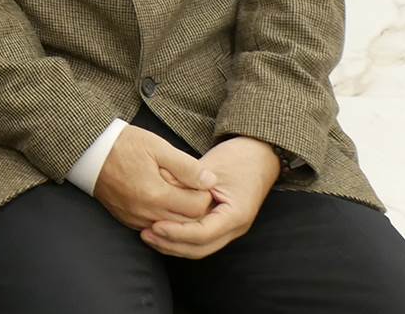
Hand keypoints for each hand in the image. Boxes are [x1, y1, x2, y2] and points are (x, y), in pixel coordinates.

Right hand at [93, 124, 214, 231]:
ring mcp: (134, 218)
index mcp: (156, 194)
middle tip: (194, 189)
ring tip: (180, 195)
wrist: (88, 150)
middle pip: (187, 222)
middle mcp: (145, 212)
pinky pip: (154, 227)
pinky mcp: (126, 219)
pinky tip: (163, 202)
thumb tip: (210, 181)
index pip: (197, 208)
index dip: (205, 195)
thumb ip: (186, 166)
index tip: (200, 182)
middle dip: (196, 208)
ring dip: (180, 215)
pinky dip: (164, 219)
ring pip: (171, 228)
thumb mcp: (157, 147)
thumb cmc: (123, 144)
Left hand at [142, 137, 280, 258]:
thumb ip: (186, 181)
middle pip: (200, 248)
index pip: (203, 234)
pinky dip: (180, 238)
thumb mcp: (209, 167)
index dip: (177, 232)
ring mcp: (229, 229)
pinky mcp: (221, 225)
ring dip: (173, 245)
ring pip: (199, 248)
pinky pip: (200, 239)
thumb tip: (158, 190)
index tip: (155, 225)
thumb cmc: (237, 158)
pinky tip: (160, 230)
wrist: (259, 157)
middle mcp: (235, 228)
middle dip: (171, 244)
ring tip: (148, 235)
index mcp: (236, 214)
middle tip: (146, 234)